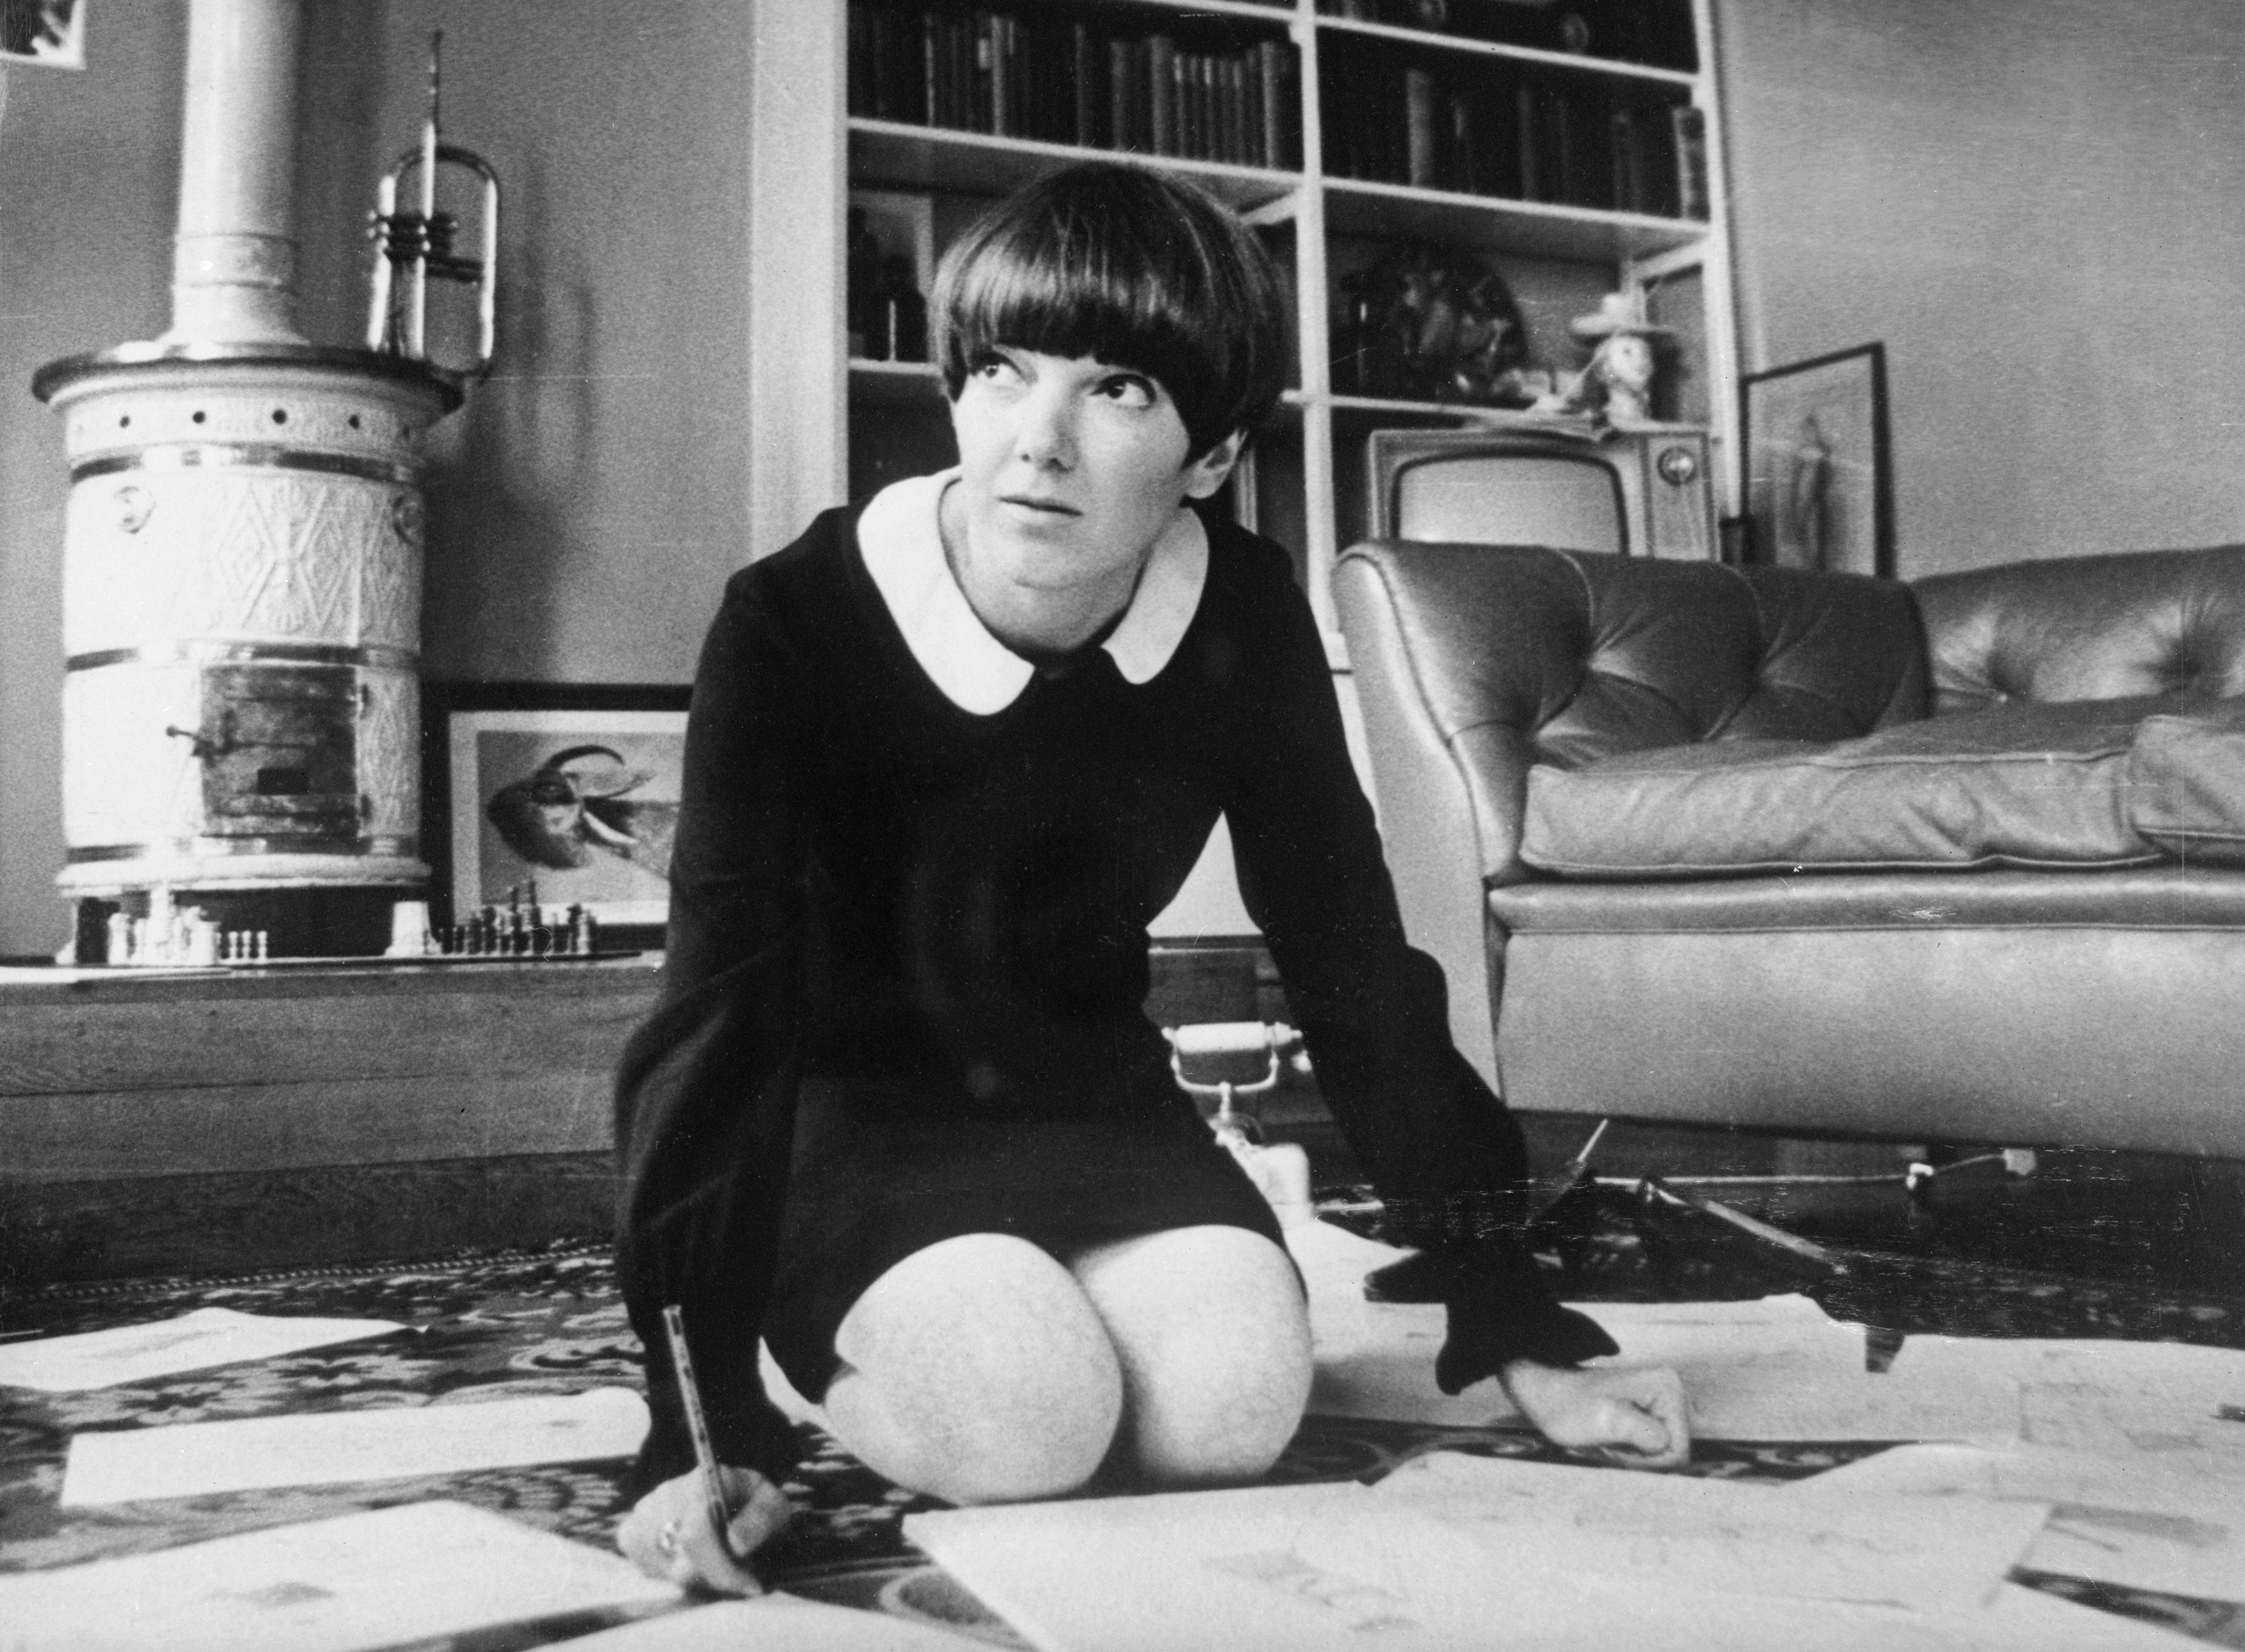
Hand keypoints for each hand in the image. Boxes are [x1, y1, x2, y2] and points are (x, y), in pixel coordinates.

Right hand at [616, 1464, 791, 1595]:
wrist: (731, 1495)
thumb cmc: (754, 1503)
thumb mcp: (772, 1505)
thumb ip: (760, 1520)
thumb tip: (736, 1544)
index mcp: (702, 1481)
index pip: (696, 1535)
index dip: (722, 1568)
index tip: (749, 1584)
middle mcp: (665, 1494)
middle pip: (679, 1561)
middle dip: (716, 1578)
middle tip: (743, 1577)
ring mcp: (644, 1514)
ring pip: (664, 1570)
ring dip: (698, 1579)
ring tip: (721, 1564)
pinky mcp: (631, 1535)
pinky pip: (648, 1570)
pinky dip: (675, 1575)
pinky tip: (695, 1562)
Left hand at [1500, 1359, 1689, 1469]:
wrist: (1542, 1392)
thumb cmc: (1566, 1405)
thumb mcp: (1603, 1421)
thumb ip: (1642, 1433)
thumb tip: (1674, 1449)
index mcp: (1668, 1388)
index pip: (1678, 1451)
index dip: (1647, 1461)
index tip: (1615, 1444)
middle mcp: (1671, 1392)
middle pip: (1672, 1455)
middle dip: (1639, 1459)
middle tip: (1607, 1443)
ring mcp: (1660, 1404)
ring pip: (1660, 1456)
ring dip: (1631, 1458)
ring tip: (1605, 1440)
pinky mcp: (1649, 1415)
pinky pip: (1649, 1451)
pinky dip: (1627, 1454)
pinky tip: (1608, 1441)